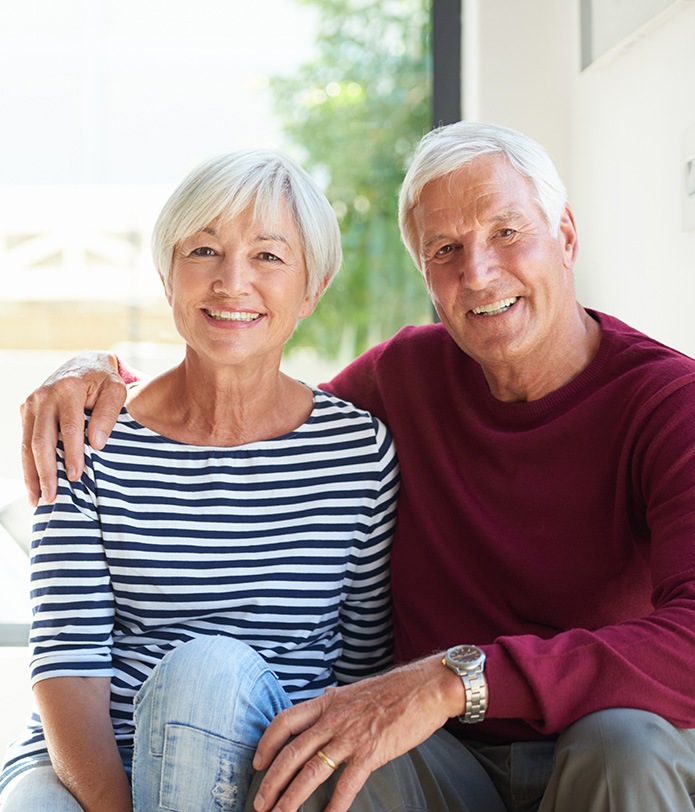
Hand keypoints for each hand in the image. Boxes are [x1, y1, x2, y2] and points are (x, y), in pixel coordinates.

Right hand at [21, 352, 125, 505]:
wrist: (85, 364)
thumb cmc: (105, 380)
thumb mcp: (116, 390)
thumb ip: (108, 414)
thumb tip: (96, 444)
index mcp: (68, 388)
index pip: (70, 427)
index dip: (72, 454)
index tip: (76, 476)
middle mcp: (44, 395)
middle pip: (42, 440)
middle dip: (46, 471)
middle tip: (52, 497)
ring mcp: (32, 403)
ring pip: (28, 444)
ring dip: (32, 474)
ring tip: (38, 500)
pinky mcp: (26, 410)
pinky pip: (25, 441)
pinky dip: (28, 465)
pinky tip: (33, 485)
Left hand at [252, 654, 464, 811]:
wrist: (425, 687)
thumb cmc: (394, 690)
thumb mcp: (354, 690)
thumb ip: (334, 702)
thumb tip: (322, 702)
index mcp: (327, 702)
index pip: (284, 721)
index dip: (266, 743)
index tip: (257, 763)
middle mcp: (333, 719)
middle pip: (291, 753)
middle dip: (271, 782)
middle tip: (260, 804)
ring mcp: (350, 736)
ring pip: (310, 772)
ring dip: (291, 799)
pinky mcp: (370, 753)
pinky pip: (345, 785)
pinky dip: (333, 807)